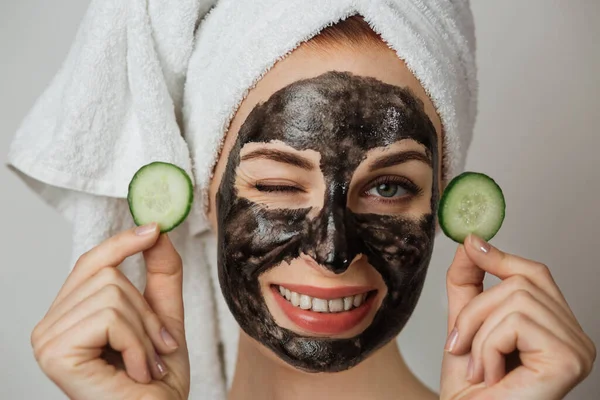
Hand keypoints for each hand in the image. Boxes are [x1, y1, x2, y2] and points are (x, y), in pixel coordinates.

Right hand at [30, 224, 189, 399]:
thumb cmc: (156, 380)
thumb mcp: (164, 317)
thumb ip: (161, 275)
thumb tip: (157, 232)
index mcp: (72, 313)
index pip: (92, 262)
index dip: (122, 242)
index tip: (154, 228)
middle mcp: (51, 323)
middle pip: (108, 276)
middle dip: (146, 312)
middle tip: (158, 348)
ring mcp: (47, 338)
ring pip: (112, 295)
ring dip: (145, 333)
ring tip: (147, 365)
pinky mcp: (54, 352)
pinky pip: (109, 318)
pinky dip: (137, 346)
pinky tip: (137, 374)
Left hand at [440, 235, 595, 399]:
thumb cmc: (471, 389)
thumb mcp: (465, 324)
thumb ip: (468, 283)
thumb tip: (471, 242)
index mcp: (555, 326)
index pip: (535, 273)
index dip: (502, 256)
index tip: (471, 243)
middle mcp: (575, 335)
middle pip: (521, 281)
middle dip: (476, 309)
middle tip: (458, 344)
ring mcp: (577, 347)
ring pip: (516, 298)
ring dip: (479, 333)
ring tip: (477, 367)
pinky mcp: (568, 359)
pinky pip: (516, 322)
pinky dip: (488, 347)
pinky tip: (490, 376)